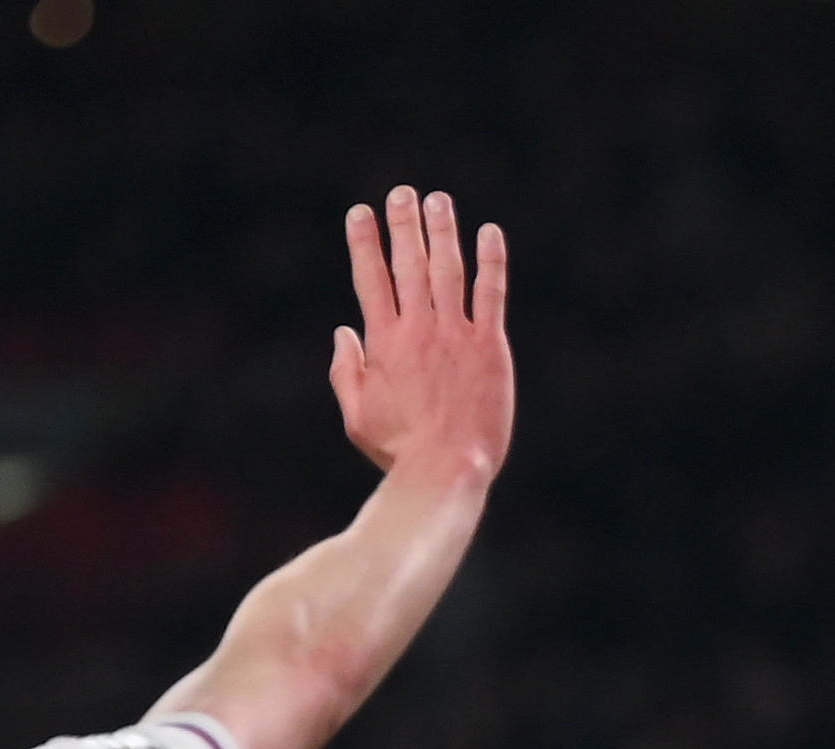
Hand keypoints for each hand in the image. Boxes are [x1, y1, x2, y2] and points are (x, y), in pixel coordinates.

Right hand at [328, 186, 513, 486]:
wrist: (447, 469)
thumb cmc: (400, 451)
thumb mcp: (357, 418)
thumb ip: (345, 373)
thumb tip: (342, 334)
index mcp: (384, 343)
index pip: (370, 279)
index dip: (364, 242)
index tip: (360, 213)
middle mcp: (419, 330)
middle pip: (409, 264)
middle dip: (403, 225)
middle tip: (401, 194)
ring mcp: (456, 335)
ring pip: (448, 269)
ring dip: (442, 231)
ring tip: (438, 201)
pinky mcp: (490, 347)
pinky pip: (491, 293)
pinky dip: (491, 261)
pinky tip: (490, 233)